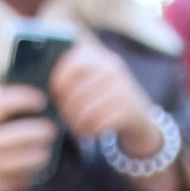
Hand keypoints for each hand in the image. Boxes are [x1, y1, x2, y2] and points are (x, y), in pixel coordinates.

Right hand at [0, 85, 58, 190]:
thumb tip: (13, 105)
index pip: (1, 102)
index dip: (24, 97)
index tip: (39, 99)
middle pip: (21, 134)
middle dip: (42, 131)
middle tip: (51, 130)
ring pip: (25, 160)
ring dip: (40, 155)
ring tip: (43, 152)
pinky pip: (19, 183)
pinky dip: (28, 177)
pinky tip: (29, 173)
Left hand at [49, 40, 162, 157]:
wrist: (140, 120)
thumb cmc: (105, 101)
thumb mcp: (92, 82)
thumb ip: (72, 80)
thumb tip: (49, 90)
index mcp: (99, 57)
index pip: (73, 64)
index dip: (59, 81)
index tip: (57, 94)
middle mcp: (112, 69)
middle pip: (77, 91)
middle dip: (67, 109)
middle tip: (67, 118)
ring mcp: (123, 89)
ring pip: (87, 111)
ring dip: (79, 124)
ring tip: (79, 128)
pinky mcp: (130, 110)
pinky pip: (101, 123)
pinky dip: (93, 131)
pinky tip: (93, 132)